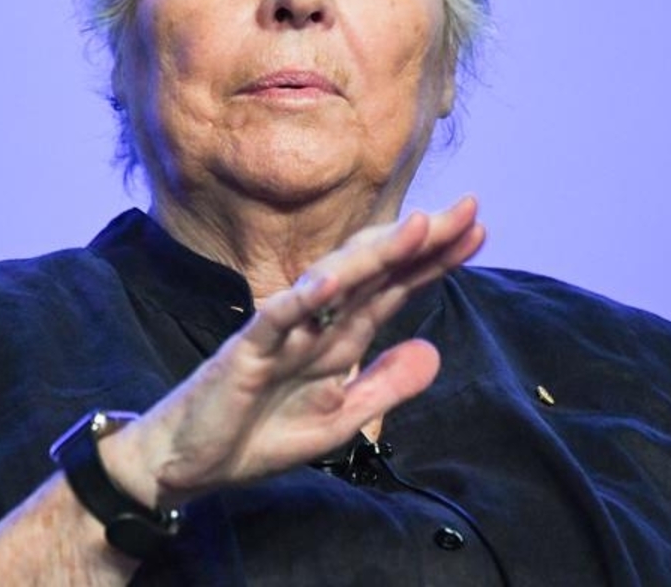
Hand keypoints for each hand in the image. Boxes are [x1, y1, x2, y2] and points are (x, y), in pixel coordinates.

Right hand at [101, 196, 484, 507]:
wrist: (191, 462)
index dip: (435, 261)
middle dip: (421, 243)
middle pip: (376, 273)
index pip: (395, 288)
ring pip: (334, 283)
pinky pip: (276, 320)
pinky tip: (331, 283)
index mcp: (339, 337)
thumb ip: (385, 386)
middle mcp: (316, 323)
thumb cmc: (259, 433)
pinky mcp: (247, 351)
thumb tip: (434, 350)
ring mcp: (282, 332)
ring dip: (375, 256)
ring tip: (419, 228)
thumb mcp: (340, 419)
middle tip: (469, 208)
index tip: (479, 232)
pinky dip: (302, 301)